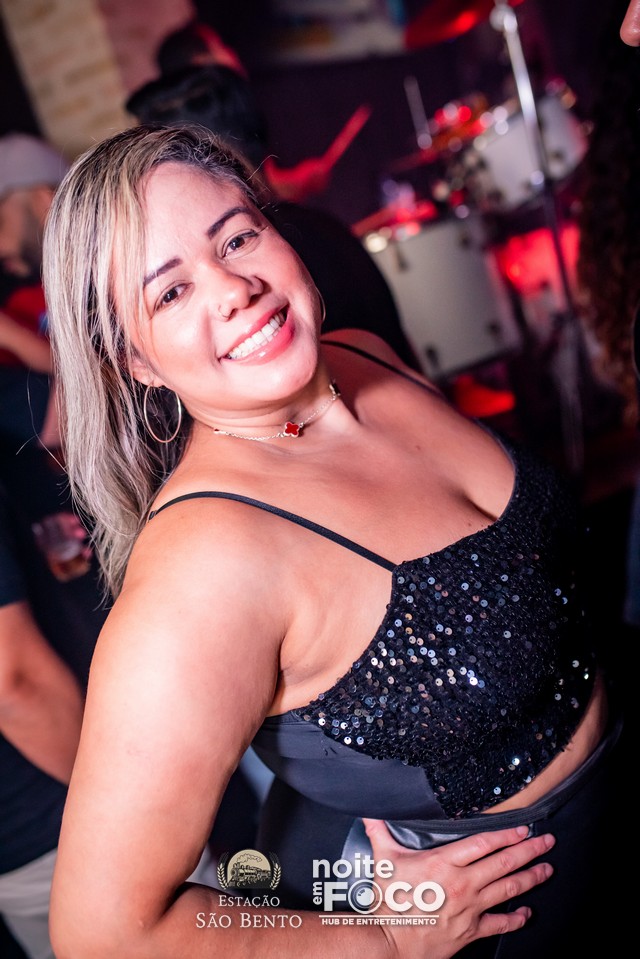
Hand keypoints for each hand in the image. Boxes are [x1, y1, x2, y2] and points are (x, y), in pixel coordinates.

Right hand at [363, 819, 554, 958]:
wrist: (390, 943)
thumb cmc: (389, 903)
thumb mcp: (383, 860)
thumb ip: (380, 832)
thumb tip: (371, 812)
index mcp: (444, 862)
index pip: (483, 843)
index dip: (506, 834)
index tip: (522, 827)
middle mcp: (462, 883)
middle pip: (503, 863)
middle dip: (529, 850)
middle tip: (546, 841)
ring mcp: (470, 908)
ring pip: (508, 889)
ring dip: (531, 877)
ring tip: (547, 868)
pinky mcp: (471, 931)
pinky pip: (500, 924)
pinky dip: (516, 918)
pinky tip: (527, 913)